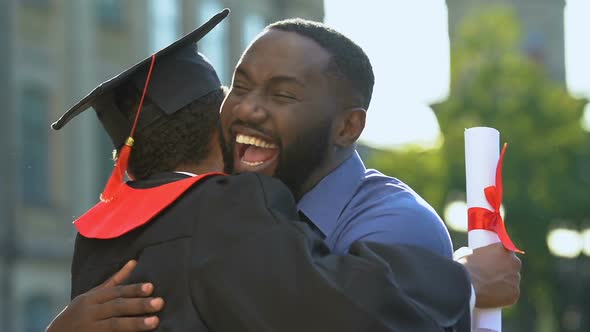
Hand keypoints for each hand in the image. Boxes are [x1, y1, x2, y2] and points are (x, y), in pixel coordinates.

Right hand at [46, 260, 164, 331]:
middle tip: (160, 302)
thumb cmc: (80, 312)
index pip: (116, 292)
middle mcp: (90, 312)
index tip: (151, 287)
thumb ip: (114, 281)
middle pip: (117, 307)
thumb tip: (134, 262)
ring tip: (155, 321)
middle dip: (139, 305)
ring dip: (136, 323)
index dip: (133, 289)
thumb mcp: (93, 295)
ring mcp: (91, 329)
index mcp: (91, 298)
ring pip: (115, 325)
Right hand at [458, 243, 521, 307]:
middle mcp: (514, 263)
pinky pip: (511, 295)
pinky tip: (492, 297)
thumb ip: (474, 253)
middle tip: (490, 276)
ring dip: (504, 284)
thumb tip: (469, 254)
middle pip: (512, 266)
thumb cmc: (463, 267)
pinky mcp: (515, 294)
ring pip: (511, 282)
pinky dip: (503, 297)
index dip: (500, 257)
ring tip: (488, 289)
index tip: (493, 261)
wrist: (465, 285)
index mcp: (504, 249)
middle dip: (504, 270)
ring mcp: (515, 279)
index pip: (507, 251)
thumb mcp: (467, 253)